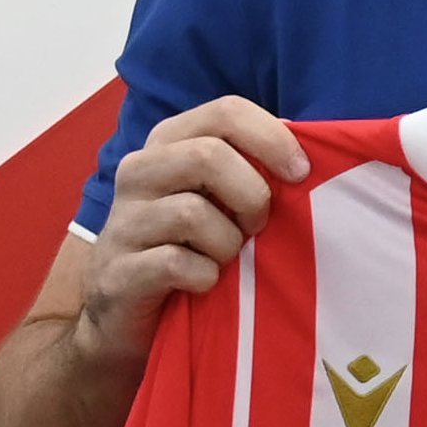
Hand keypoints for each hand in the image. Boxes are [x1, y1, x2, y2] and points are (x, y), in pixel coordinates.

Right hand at [80, 96, 308, 369]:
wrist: (125, 315)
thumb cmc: (190, 246)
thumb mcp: (218, 198)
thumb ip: (250, 168)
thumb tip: (307, 154)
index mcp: (169, 142)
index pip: (225, 111)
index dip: (272, 138)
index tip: (301, 173)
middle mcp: (139, 171)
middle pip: (208, 156)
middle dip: (250, 195)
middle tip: (257, 226)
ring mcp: (123, 220)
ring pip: (192, 213)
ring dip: (227, 243)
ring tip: (226, 259)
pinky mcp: (119, 271)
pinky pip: (176, 263)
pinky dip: (204, 277)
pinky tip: (203, 284)